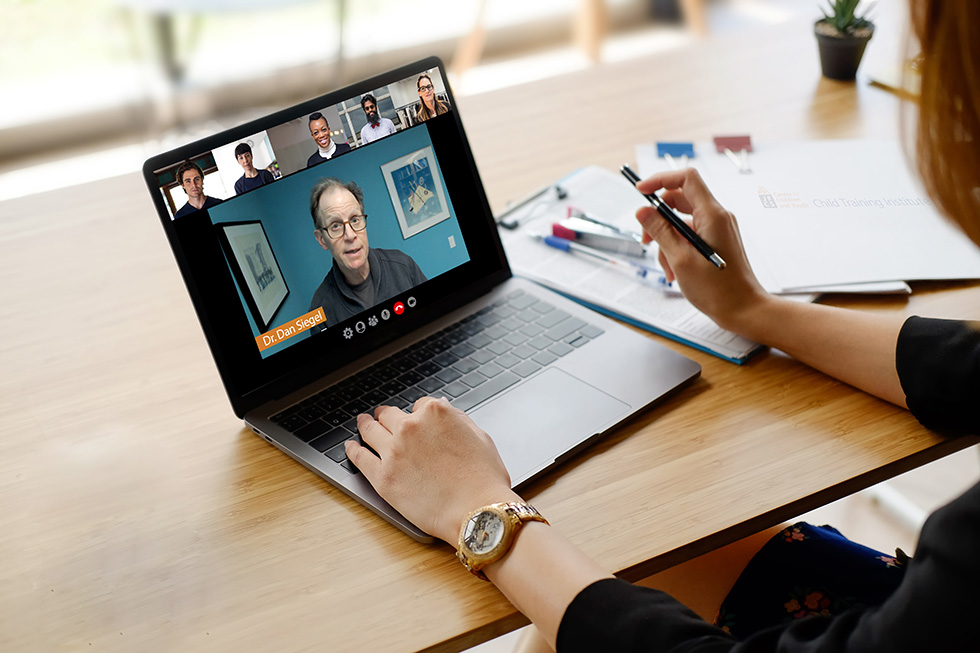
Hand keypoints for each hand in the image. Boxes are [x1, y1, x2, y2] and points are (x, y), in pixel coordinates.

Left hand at [346, 398, 520, 544]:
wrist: (477, 511)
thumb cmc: (484, 479)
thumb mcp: (480, 436)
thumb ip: (457, 419)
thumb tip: (444, 410)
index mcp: (435, 413)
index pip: (419, 406)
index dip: (418, 414)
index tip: (416, 420)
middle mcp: (410, 427)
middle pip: (390, 415)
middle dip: (386, 416)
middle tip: (381, 417)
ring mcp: (393, 451)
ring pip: (370, 431)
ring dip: (365, 425)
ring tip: (362, 424)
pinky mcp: (382, 477)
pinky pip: (360, 457)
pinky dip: (353, 450)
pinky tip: (351, 447)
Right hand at [636, 168, 770, 335]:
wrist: (743, 310)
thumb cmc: (717, 289)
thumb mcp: (680, 259)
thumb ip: (660, 231)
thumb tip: (642, 210)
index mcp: (712, 215)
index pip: (686, 178)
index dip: (660, 179)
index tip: (640, 191)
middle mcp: (717, 217)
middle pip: (679, 200)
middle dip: (658, 219)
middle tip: (646, 240)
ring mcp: (717, 229)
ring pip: (681, 222)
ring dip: (666, 241)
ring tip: (667, 268)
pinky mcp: (716, 241)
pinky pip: (690, 236)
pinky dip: (677, 249)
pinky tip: (675, 271)